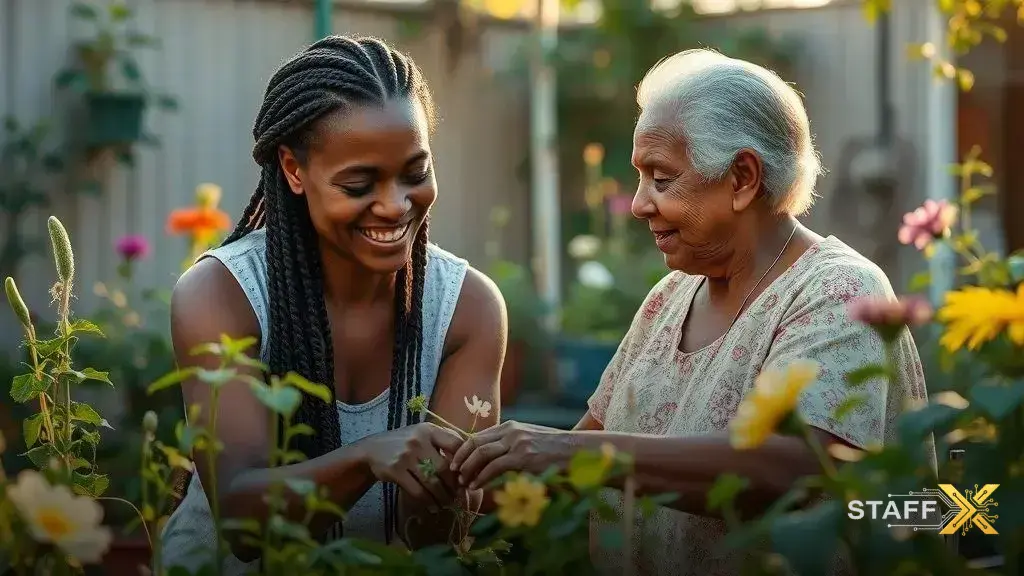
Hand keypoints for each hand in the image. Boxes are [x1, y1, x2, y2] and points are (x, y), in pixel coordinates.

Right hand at [362, 422, 463, 505]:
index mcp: (429, 430)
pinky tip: (433, 506)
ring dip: (442, 497)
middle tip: (459, 496)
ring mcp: (406, 455)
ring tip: (447, 503)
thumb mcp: (424, 435)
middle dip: (454, 486)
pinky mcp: (395, 470)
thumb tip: (471, 461)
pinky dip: (427, 502)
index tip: (466, 476)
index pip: (455, 444)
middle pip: (444, 468)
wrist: (372, 450)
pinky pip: (417, 491)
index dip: (464, 462)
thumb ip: (445, 442)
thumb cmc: (406, 444)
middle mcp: (418, 440)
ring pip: (432, 482)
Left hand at [450, 420, 571, 489]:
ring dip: (468, 469)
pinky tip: (477, 486)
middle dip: (460, 458)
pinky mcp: (524, 457)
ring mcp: (517, 443)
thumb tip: (492, 459)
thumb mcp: (530, 441)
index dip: (463, 449)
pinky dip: (482, 477)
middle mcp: (511, 431)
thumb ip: (511, 445)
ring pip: (481, 454)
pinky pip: (495, 467)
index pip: (478, 435)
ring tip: (463, 482)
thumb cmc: (555, 450)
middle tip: (454, 473)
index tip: (455, 461)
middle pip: (475, 442)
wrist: (578, 451)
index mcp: (511, 426)